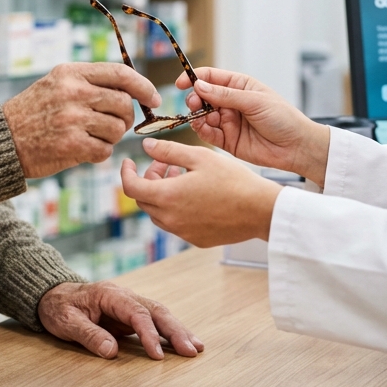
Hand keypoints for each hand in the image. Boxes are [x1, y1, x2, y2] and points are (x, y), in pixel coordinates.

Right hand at [3, 62, 160, 177]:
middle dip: (125, 118)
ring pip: (117, 129)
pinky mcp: (71, 145)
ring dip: (110, 137)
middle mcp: (73, 92)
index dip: (143, 86)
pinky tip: (83, 150)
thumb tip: (132, 90)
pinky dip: (99, 153)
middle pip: (123, 104)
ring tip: (90, 137)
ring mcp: (72, 119)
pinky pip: (105, 150)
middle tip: (114, 125)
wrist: (2, 140)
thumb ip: (90, 82)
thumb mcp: (57, 83)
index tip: (153, 98)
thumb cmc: (34, 112)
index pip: (120, 74)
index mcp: (71, 72)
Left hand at [37, 280, 202, 359]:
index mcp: (110, 294)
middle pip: (156, 310)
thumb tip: (112, 351)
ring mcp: (129, 304)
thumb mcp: (66, 322)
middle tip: (192, 350)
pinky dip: (169, 332)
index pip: (136, 313)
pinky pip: (154, 322)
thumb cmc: (59, 307)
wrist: (53, 295)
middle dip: (176, 330)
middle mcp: (124, 296)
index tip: (157, 355)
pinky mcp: (129, 315)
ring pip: (159, 314)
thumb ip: (89, 335)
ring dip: (178, 330)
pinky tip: (182, 343)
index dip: (149, 334)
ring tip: (196, 348)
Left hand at [120, 138, 282, 246]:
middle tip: (166, 164)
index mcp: (168, 197)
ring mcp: (183, 232)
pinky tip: (194, 193)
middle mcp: (171, 220)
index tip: (128, 162)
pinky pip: (176, 223)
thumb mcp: (199, 157)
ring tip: (181, 175)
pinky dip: (175, 207)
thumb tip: (145, 147)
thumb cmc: (232, 180)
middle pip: (144, 200)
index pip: (131, 187)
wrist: (261, 210)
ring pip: (159, 213)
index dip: (126, 173)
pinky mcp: (196, 240)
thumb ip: (168, 151)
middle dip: (149, 179)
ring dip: (162, 193)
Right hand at [177, 67, 330, 185]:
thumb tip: (199, 86)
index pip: (211, 77)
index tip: (181, 83)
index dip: (194, 78)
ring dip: (197, 115)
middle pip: (203, 96)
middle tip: (194, 103)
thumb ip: (225, 95)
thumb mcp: (254, 101)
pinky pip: (208, 133)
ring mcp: (228, 121)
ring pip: (202, 115)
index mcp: (239, 86)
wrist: (296, 147)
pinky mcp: (227, 140)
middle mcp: (230, 102)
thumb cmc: (282, 118)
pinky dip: (201, 130)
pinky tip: (203, 128)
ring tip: (201, 118)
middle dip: (194, 99)